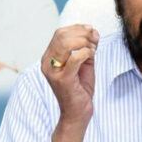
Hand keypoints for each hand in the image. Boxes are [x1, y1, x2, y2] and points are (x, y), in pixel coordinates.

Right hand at [41, 25, 98, 141]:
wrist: (77, 113)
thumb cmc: (80, 88)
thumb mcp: (83, 63)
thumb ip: (86, 47)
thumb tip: (93, 31)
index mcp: (49, 57)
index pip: (60, 33)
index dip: (78, 28)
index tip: (92, 31)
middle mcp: (47, 63)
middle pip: (62, 35)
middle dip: (82, 33)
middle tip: (95, 39)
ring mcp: (53, 71)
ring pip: (66, 43)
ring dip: (85, 42)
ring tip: (93, 49)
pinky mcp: (63, 80)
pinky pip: (75, 58)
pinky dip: (86, 53)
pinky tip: (92, 56)